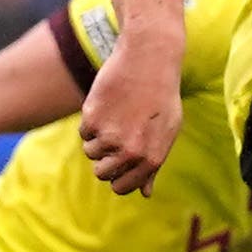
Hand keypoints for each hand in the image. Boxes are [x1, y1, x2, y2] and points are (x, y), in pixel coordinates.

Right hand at [77, 40, 180, 196]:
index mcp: (151, 159)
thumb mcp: (167, 131)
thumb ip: (154, 164)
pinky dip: (91, 122)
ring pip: (90, 152)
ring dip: (98, 139)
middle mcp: (130, 152)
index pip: (121, 187)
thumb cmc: (161, 95)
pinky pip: (84, 133)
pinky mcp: (92, 119)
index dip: (118, 177)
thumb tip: (145, 193)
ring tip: (116, 116)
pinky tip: (108, 104)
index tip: (119, 163)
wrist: (148, 59)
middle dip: (105, 160)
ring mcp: (109, 137)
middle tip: (115, 138)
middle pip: (101, 173)